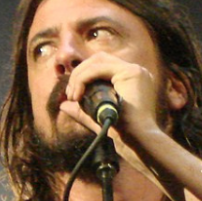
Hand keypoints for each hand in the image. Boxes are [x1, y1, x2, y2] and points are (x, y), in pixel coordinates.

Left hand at [58, 52, 173, 181]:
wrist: (138, 141)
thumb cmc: (122, 132)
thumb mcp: (97, 116)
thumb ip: (82, 110)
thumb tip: (63, 105)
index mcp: (131, 79)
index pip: (103, 66)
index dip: (84, 74)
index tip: (73, 94)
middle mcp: (136, 71)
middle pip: (100, 59)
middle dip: (80, 73)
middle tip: (70, 94)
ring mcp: (136, 70)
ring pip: (99, 61)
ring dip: (80, 76)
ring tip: (73, 96)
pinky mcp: (132, 72)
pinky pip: (100, 68)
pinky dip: (84, 78)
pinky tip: (79, 94)